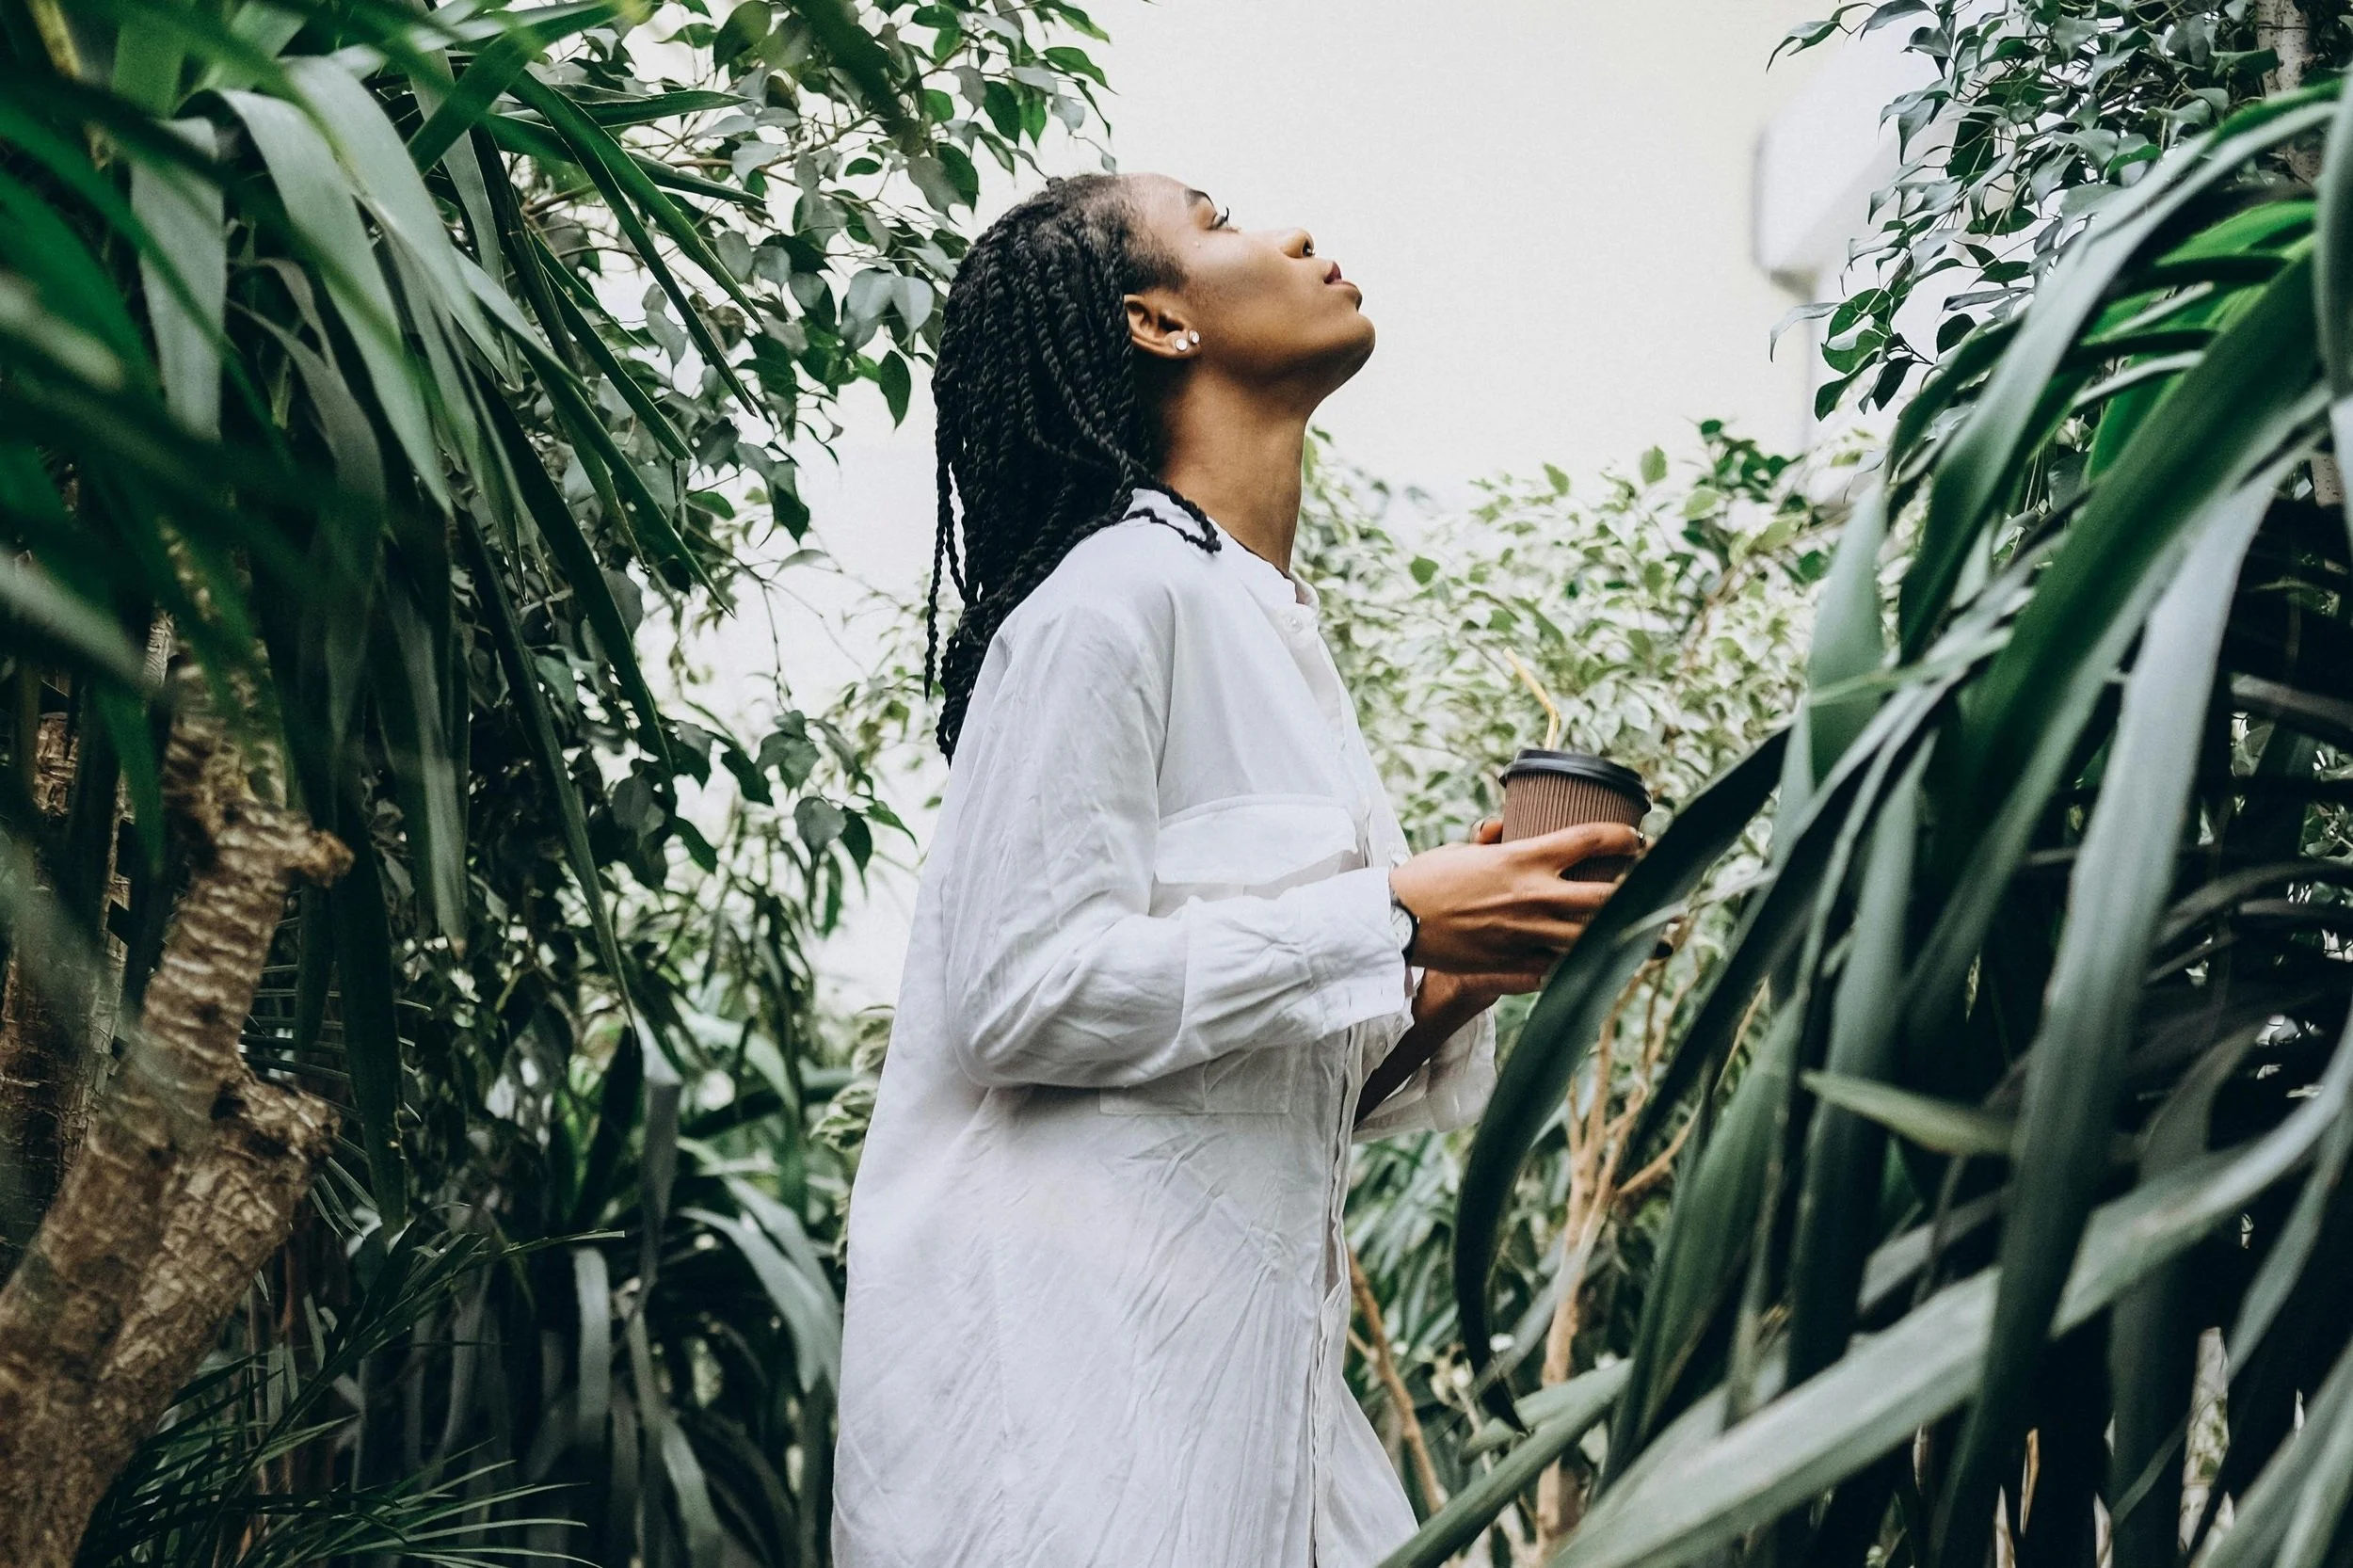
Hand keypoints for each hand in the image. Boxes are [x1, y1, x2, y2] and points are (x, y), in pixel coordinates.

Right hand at [1389, 816, 1637, 980]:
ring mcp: (1528, 934)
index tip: (1640, 841)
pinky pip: (1561, 968)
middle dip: (1645, 894)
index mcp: (1524, 859)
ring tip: (1657, 942)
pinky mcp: (1514, 965)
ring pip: (1593, 939)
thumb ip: (1492, 843)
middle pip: (1607, 895)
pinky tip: (1606, 968)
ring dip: (1629, 941)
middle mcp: (1534, 896)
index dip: (1625, 838)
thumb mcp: (1463, 851)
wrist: (1394, 920)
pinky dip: (1584, 967)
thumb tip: (1499, 828)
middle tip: (1666, 894)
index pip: (1591, 840)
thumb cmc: (1425, 880)